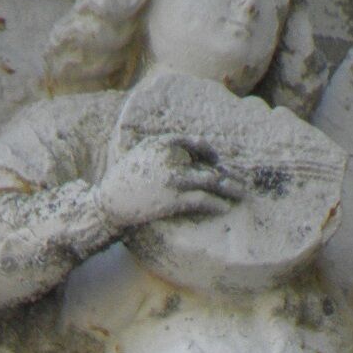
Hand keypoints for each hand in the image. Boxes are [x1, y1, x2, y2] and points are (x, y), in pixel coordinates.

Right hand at [96, 135, 244, 231]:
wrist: (110, 200)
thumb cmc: (124, 178)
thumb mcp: (143, 153)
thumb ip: (164, 150)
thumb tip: (185, 157)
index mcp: (164, 143)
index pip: (197, 143)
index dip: (211, 153)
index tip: (218, 163)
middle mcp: (172, 157)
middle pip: (208, 164)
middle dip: (227, 174)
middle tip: (242, 182)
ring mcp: (175, 178)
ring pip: (211, 181)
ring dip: (230, 188)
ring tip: (243, 195)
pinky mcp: (174, 198)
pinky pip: (202, 200)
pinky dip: (216, 204)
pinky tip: (225, 208)